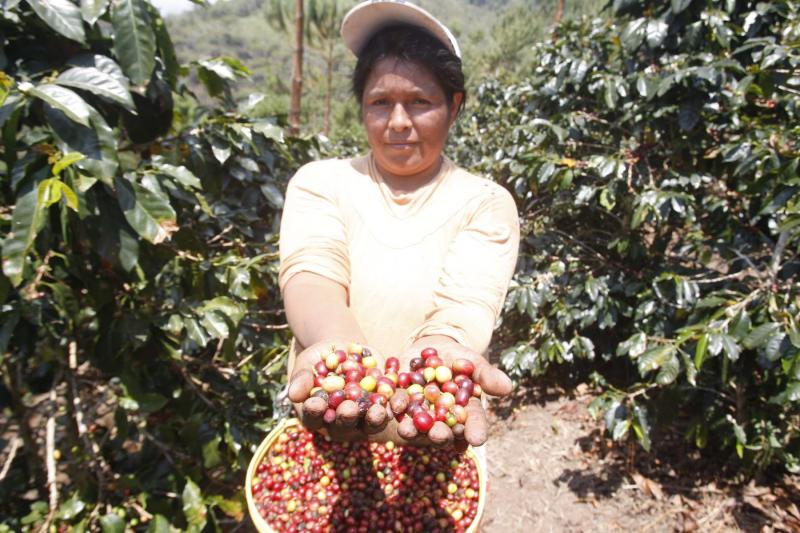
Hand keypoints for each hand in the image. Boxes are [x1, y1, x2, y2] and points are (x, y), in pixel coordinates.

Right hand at [287, 340, 391, 439]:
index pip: (313, 418)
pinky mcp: (383, 406)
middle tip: (349, 408)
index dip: (314, 412)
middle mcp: (340, 422)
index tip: (315, 404)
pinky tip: (398, 400)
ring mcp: (363, 418)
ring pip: (369, 424)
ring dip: (374, 419)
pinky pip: (390, 409)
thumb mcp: (307, 363)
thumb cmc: (318, 359)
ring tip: (377, 410)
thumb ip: (301, 378)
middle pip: (343, 426)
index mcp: (317, 416)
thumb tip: (293, 394)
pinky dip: (395, 405)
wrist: (344, 349)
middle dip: (347, 417)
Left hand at [393, 335, 512, 446]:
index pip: (473, 423)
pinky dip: (392, 408)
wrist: (430, 348)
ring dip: (412, 429)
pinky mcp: (400, 403)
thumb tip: (508, 387)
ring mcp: (420, 413)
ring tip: (407, 429)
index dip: (475, 430)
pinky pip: (395, 408)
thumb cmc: (457, 358)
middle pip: (443, 430)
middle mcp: (442, 418)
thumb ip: (485, 374)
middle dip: (440, 434)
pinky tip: (389, 409)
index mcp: (464, 411)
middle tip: (438, 435)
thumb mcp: (471, 361)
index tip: (477, 439)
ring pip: (417, 425)